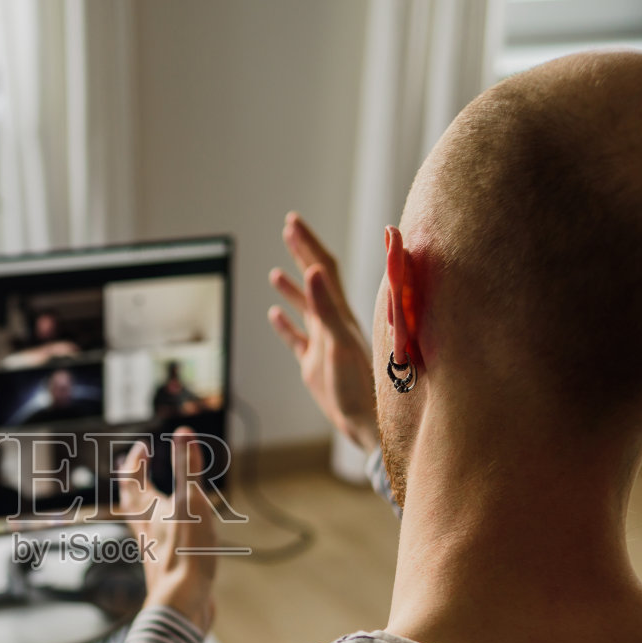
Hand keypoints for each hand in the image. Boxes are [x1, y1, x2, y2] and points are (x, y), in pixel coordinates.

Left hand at [117, 427, 217, 633]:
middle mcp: (146, 530)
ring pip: (141, 523)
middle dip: (132, 482)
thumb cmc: (186, 552)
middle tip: (133, 468)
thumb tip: (183, 433)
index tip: (141, 448)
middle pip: (131, 502)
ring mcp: (154, 551)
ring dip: (142, 507)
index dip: (136, 462)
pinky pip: (157, 543)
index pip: (134, 479)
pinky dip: (159, 532)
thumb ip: (187, 469)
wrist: (182, 604)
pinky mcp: (166, 569)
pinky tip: (170, 539)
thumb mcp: (192, 503)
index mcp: (149, 511)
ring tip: (147, 499)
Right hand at [268, 212, 378, 451]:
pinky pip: (297, 338)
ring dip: (292, 287)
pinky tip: (275, 315)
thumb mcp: (339, 342)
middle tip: (288, 228)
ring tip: (276, 271)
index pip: (323, 268)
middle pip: (315, 279)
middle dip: (301, 252)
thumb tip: (314, 272)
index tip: (292, 222)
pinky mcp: (314, 364)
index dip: (308, 244)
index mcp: (340, 313)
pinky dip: (285, 324)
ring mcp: (323, 343)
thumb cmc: (358, 385)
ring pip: (306, 307)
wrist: (366, 420)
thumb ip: (326, 307)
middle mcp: (332, 322)